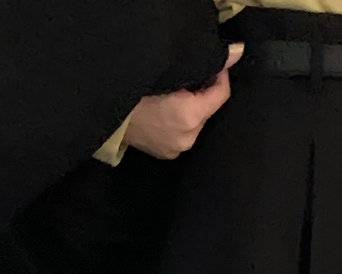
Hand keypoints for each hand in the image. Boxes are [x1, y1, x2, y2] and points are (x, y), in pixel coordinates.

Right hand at [125, 42, 244, 159]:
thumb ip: (204, 67)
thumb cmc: (132, 91)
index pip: (220, 94)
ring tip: (175, 93)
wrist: (104, 115)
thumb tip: (236, 52)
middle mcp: (187, 138)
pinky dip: (180, 120)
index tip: (214, 64)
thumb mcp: (168, 73)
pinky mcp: (167, 154)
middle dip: (203, 92)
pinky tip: (166, 110)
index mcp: (188, 118)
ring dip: (191, 107)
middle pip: (208, 109)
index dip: (220, 75)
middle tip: (187, 77)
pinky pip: (183, 132)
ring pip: (196, 121)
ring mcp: (176, 149)